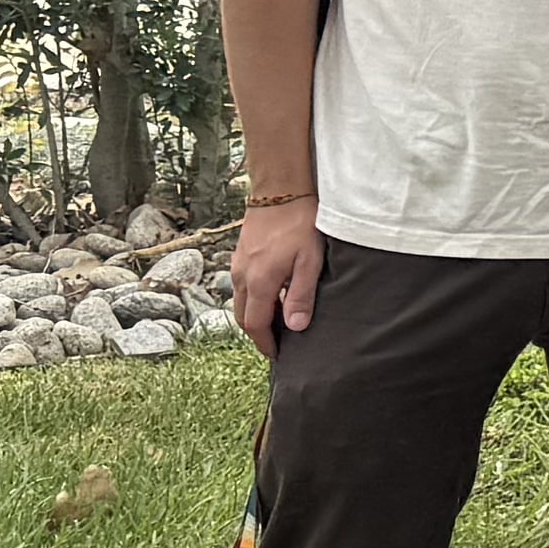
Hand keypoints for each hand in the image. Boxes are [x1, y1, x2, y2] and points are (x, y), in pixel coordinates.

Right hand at [231, 202, 325, 355]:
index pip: (256, 325)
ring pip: (240, 303)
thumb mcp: (310, 261)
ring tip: (276, 325)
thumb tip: (295, 327)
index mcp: (259, 282)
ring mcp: (238, 265)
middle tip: (278, 345)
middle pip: (243, 318)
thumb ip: (302, 295)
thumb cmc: (301, 224)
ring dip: (255, 317)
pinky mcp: (240, 256)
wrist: (280, 191)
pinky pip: (241, 287)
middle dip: (258, 335)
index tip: (278, 356)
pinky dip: (252, 300)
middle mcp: (242, 277)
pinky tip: (271, 298)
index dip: (266, 344)